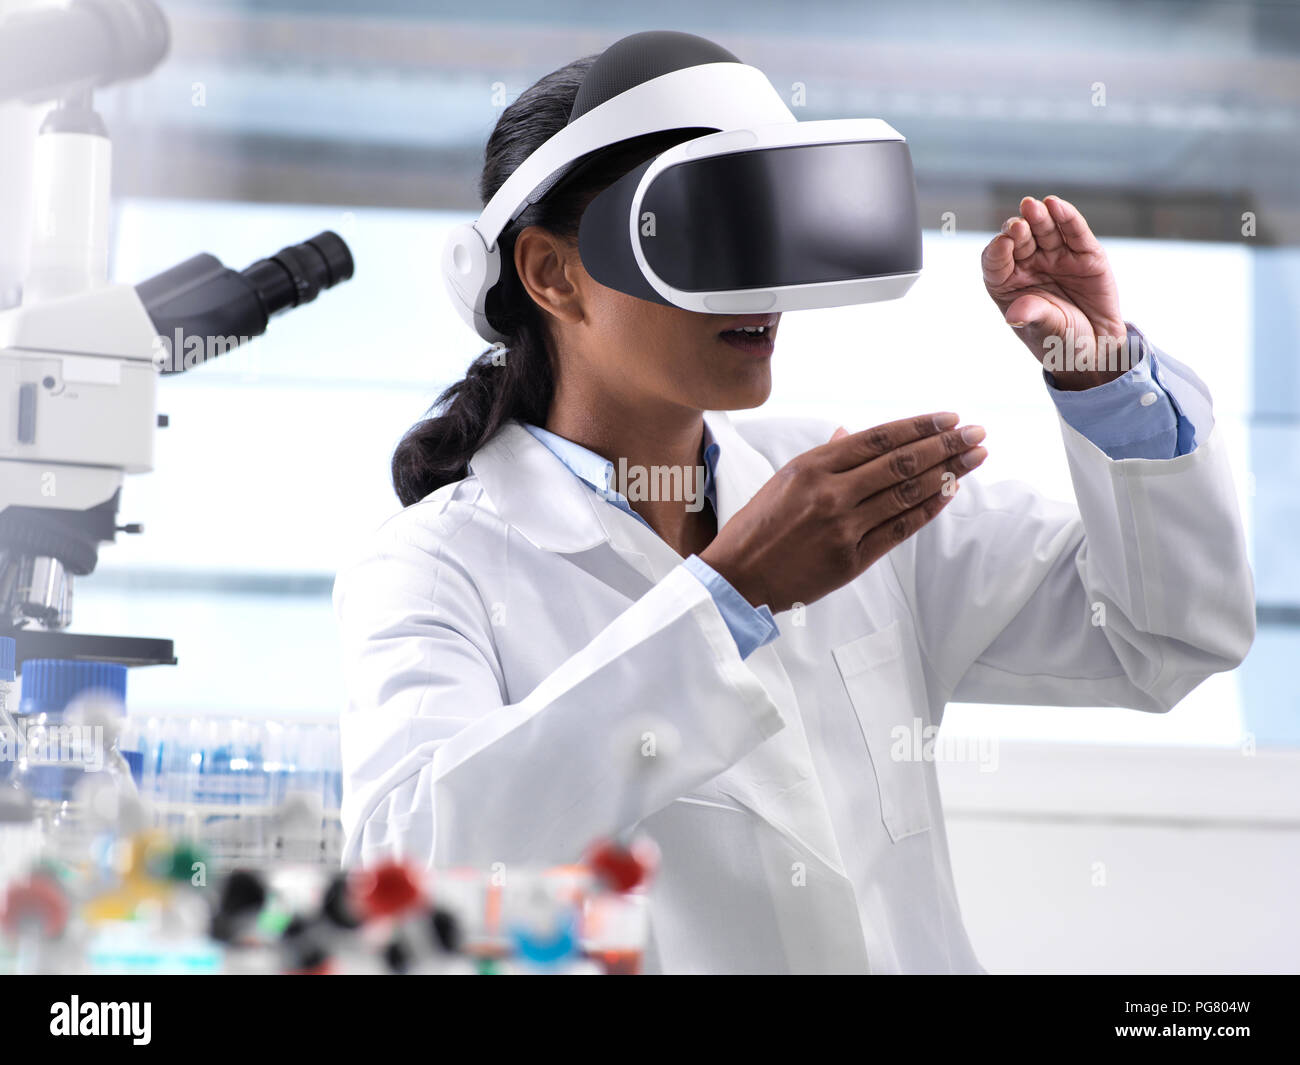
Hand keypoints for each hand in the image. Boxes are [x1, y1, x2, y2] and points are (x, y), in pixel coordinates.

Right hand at [699, 415, 986, 613]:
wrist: (737, 578)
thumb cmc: (755, 528)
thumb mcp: (782, 480)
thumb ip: (823, 456)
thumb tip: (853, 431)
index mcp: (811, 466)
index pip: (879, 438)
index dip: (919, 426)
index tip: (950, 418)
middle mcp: (830, 492)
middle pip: (902, 462)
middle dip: (946, 445)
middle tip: (977, 433)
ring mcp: (843, 526)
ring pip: (907, 493)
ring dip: (948, 473)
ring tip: (975, 459)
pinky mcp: (852, 558)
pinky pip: (900, 529)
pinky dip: (928, 509)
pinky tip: (950, 494)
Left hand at [981, 195, 1128, 390]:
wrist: (1096, 346)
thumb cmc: (1060, 340)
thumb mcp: (1046, 331)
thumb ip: (1032, 316)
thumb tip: (1013, 314)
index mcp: (1007, 283)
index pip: (995, 261)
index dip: (997, 251)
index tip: (1001, 244)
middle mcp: (1029, 265)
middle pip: (1019, 240)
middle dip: (1017, 231)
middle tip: (1018, 226)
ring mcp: (1056, 256)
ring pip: (1045, 231)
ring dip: (1039, 217)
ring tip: (1033, 206)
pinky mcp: (1085, 253)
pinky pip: (1074, 232)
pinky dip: (1066, 217)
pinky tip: (1056, 205)